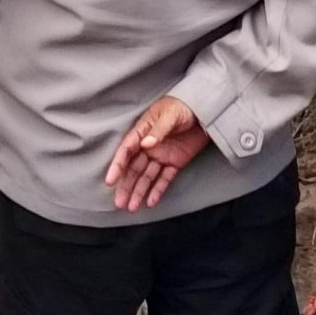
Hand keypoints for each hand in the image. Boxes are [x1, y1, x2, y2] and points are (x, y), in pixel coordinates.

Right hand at [104, 95, 210, 211]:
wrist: (205, 109)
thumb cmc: (182, 106)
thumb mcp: (170, 115)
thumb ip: (158, 130)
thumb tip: (145, 144)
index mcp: (143, 131)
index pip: (127, 150)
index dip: (117, 165)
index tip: (110, 181)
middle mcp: (149, 146)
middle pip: (134, 168)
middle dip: (126, 186)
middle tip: (119, 203)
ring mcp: (162, 155)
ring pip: (147, 177)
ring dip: (139, 192)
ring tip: (132, 208)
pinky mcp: (175, 162)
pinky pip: (164, 179)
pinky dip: (158, 190)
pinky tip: (150, 202)